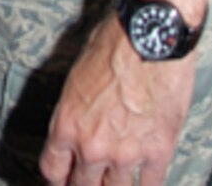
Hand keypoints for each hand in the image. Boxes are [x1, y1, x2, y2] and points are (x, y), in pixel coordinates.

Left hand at [39, 15, 195, 185]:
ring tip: (116, 184)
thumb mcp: (76, 79)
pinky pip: (151, 184)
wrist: (149, 40)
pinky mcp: (158, 152)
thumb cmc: (113, 47)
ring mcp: (126, 153)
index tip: (63, 180)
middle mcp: (92, 146)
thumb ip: (75, 111)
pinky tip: (145, 182)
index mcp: (66, 125)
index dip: (58, 180)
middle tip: (90, 184)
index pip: (53, 169)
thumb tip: (79, 125)